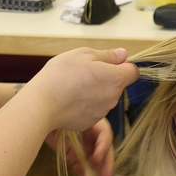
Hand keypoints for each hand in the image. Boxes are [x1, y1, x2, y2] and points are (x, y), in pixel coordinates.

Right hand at [23, 48, 137, 133]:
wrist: (42, 104)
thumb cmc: (61, 75)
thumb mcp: (83, 54)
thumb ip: (107, 55)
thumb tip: (123, 55)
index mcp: (115, 78)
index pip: (133, 71)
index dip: (123, 65)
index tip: (108, 62)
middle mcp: (113, 97)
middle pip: (117, 84)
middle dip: (106, 78)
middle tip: (84, 72)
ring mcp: (102, 112)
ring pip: (105, 97)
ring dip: (95, 91)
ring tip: (74, 85)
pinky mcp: (90, 122)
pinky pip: (93, 109)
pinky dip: (85, 104)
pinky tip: (70, 99)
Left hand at [59, 118, 115, 175]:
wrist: (40, 116)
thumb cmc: (54, 114)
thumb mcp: (63, 118)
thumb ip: (71, 127)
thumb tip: (79, 139)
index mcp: (93, 123)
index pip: (105, 135)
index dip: (103, 147)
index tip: (95, 159)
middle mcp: (92, 136)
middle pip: (104, 152)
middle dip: (105, 167)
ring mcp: (84, 147)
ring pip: (94, 165)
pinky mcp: (75, 157)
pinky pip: (82, 170)